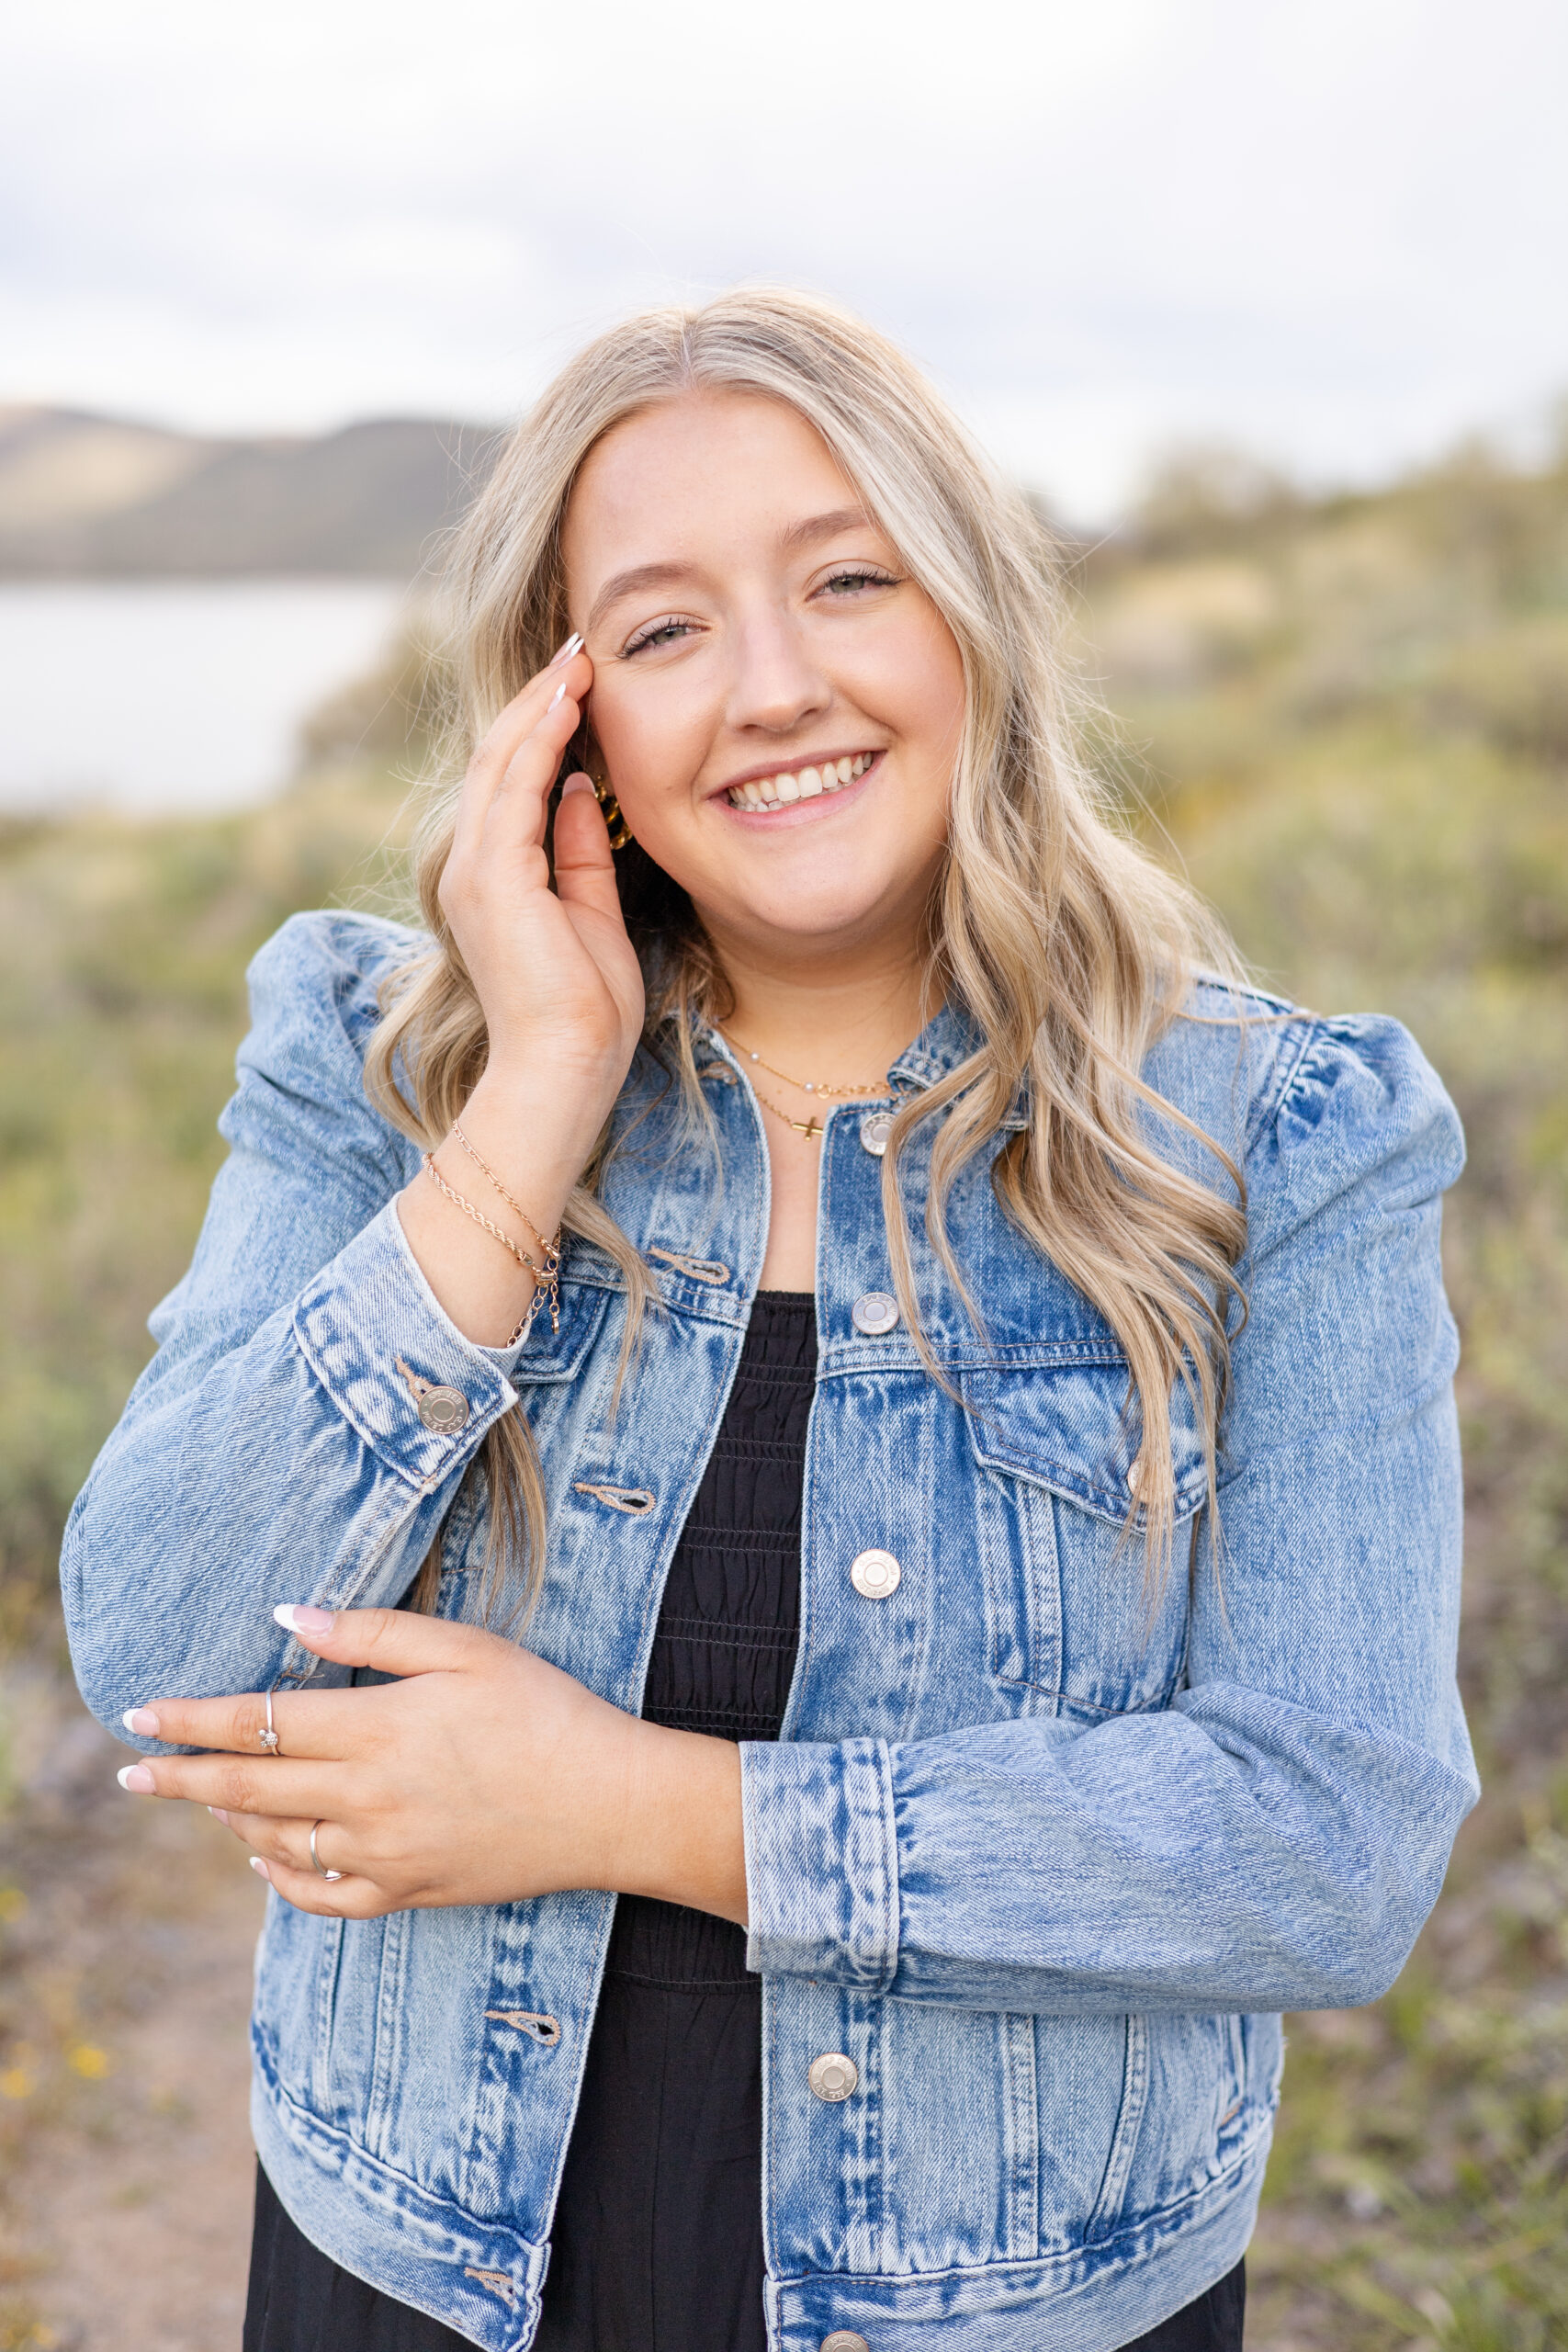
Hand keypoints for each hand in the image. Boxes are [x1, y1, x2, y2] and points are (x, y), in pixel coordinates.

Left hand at [115, 1606, 747, 1925]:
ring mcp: (385, 1854)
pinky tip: (263, 1857)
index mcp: (378, 1731)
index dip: (193, 1719)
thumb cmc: (545, 1710)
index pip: (258, 1724)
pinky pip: (319, 1896)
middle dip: (180, 1777)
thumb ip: (370, 1635)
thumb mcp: (465, 1649)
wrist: (611, 1803)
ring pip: (275, 1844)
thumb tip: (286, 1618)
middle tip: (131, 1770)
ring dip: (227, 1820)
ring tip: (202, 1797)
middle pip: (247, 1790)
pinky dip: (279, 1877)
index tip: (142, 1712)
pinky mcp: (409, 1892)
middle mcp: (368, 1800)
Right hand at [439, 642, 643, 1127]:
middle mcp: (472, 866)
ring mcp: (475, 870)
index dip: (543, 725)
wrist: (564, 1069)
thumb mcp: (592, 913)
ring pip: (500, 762)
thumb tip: (583, 794)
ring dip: (540, 705)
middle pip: (497, 758)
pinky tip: (570, 704)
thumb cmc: (585, 1011)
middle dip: (539, 698)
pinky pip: (514, 789)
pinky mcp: (494, 878)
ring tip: (577, 659)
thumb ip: (580, 853)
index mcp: (494, 876)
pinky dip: (541, 741)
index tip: (581, 682)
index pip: (510, 781)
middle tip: (578, 648)